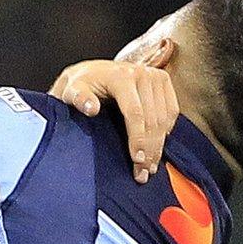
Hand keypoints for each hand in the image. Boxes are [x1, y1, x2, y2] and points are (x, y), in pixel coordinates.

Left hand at [50, 60, 179, 182]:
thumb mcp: (71, 90)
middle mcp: (141, 73)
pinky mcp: (163, 80)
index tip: (136, 159)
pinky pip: (171, 111)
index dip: (138, 138)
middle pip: (152, 118)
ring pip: (164, 117)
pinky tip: (157, 147)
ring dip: (159, 145)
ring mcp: (154, 75)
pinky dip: (166, 131)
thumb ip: (78, 99)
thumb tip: (91, 108)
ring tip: (150, 166)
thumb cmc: (79, 84)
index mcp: (120, 76)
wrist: (90, 71)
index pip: (135, 113)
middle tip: (144, 172)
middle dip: (150, 149)